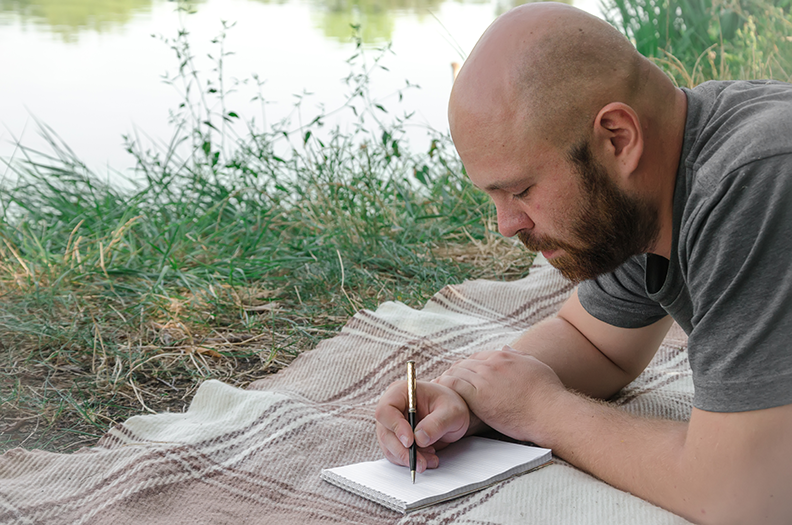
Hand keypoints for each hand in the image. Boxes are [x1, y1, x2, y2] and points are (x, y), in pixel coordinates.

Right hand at [375, 380, 470, 472]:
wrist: (452, 414)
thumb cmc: (451, 405)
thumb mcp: (451, 412)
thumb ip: (436, 423)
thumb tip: (419, 439)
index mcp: (401, 392)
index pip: (386, 410)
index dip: (395, 427)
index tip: (410, 442)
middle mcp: (392, 408)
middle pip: (385, 432)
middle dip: (402, 450)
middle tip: (420, 462)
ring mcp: (392, 424)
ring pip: (389, 447)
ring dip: (407, 458)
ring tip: (429, 461)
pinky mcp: (395, 439)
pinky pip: (396, 454)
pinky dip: (409, 460)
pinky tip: (426, 459)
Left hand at [435, 346, 565, 443]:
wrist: (550, 413)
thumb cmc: (548, 394)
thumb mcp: (536, 366)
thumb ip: (520, 356)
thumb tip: (506, 348)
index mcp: (505, 356)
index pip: (478, 357)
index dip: (470, 367)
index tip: (464, 375)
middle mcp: (492, 363)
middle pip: (465, 364)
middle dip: (456, 372)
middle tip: (447, 382)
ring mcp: (484, 378)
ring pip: (457, 372)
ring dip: (448, 379)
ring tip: (440, 389)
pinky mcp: (478, 395)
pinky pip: (454, 385)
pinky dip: (446, 387)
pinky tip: (441, 394)